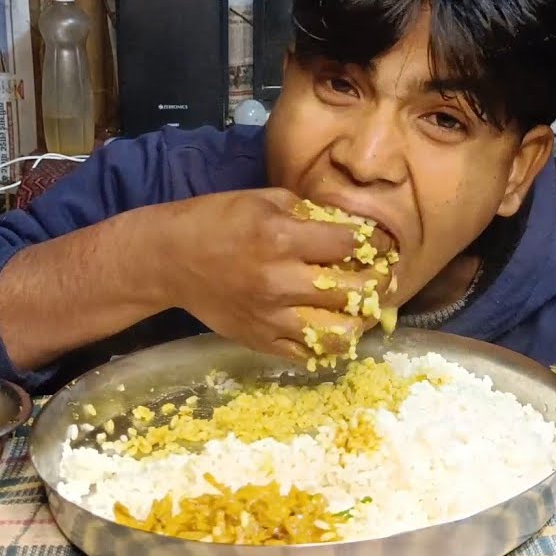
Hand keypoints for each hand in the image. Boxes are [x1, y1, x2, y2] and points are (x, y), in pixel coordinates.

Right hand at [157, 188, 395, 361]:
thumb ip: (311, 213)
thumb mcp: (265, 200)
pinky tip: (332, 329)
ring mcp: (271, 317)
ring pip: (339, 333)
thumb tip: (352, 224)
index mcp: (282, 238)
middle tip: (382, 277)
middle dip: (378, 283)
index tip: (385, 245)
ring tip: (362, 310)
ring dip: (360, 322)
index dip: (377, 243)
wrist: (170, 259)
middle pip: (354, 292)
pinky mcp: (260, 340)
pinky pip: (308, 355)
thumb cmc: (218, 220)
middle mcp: (280, 281)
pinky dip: (328, 345)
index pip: (351, 245)